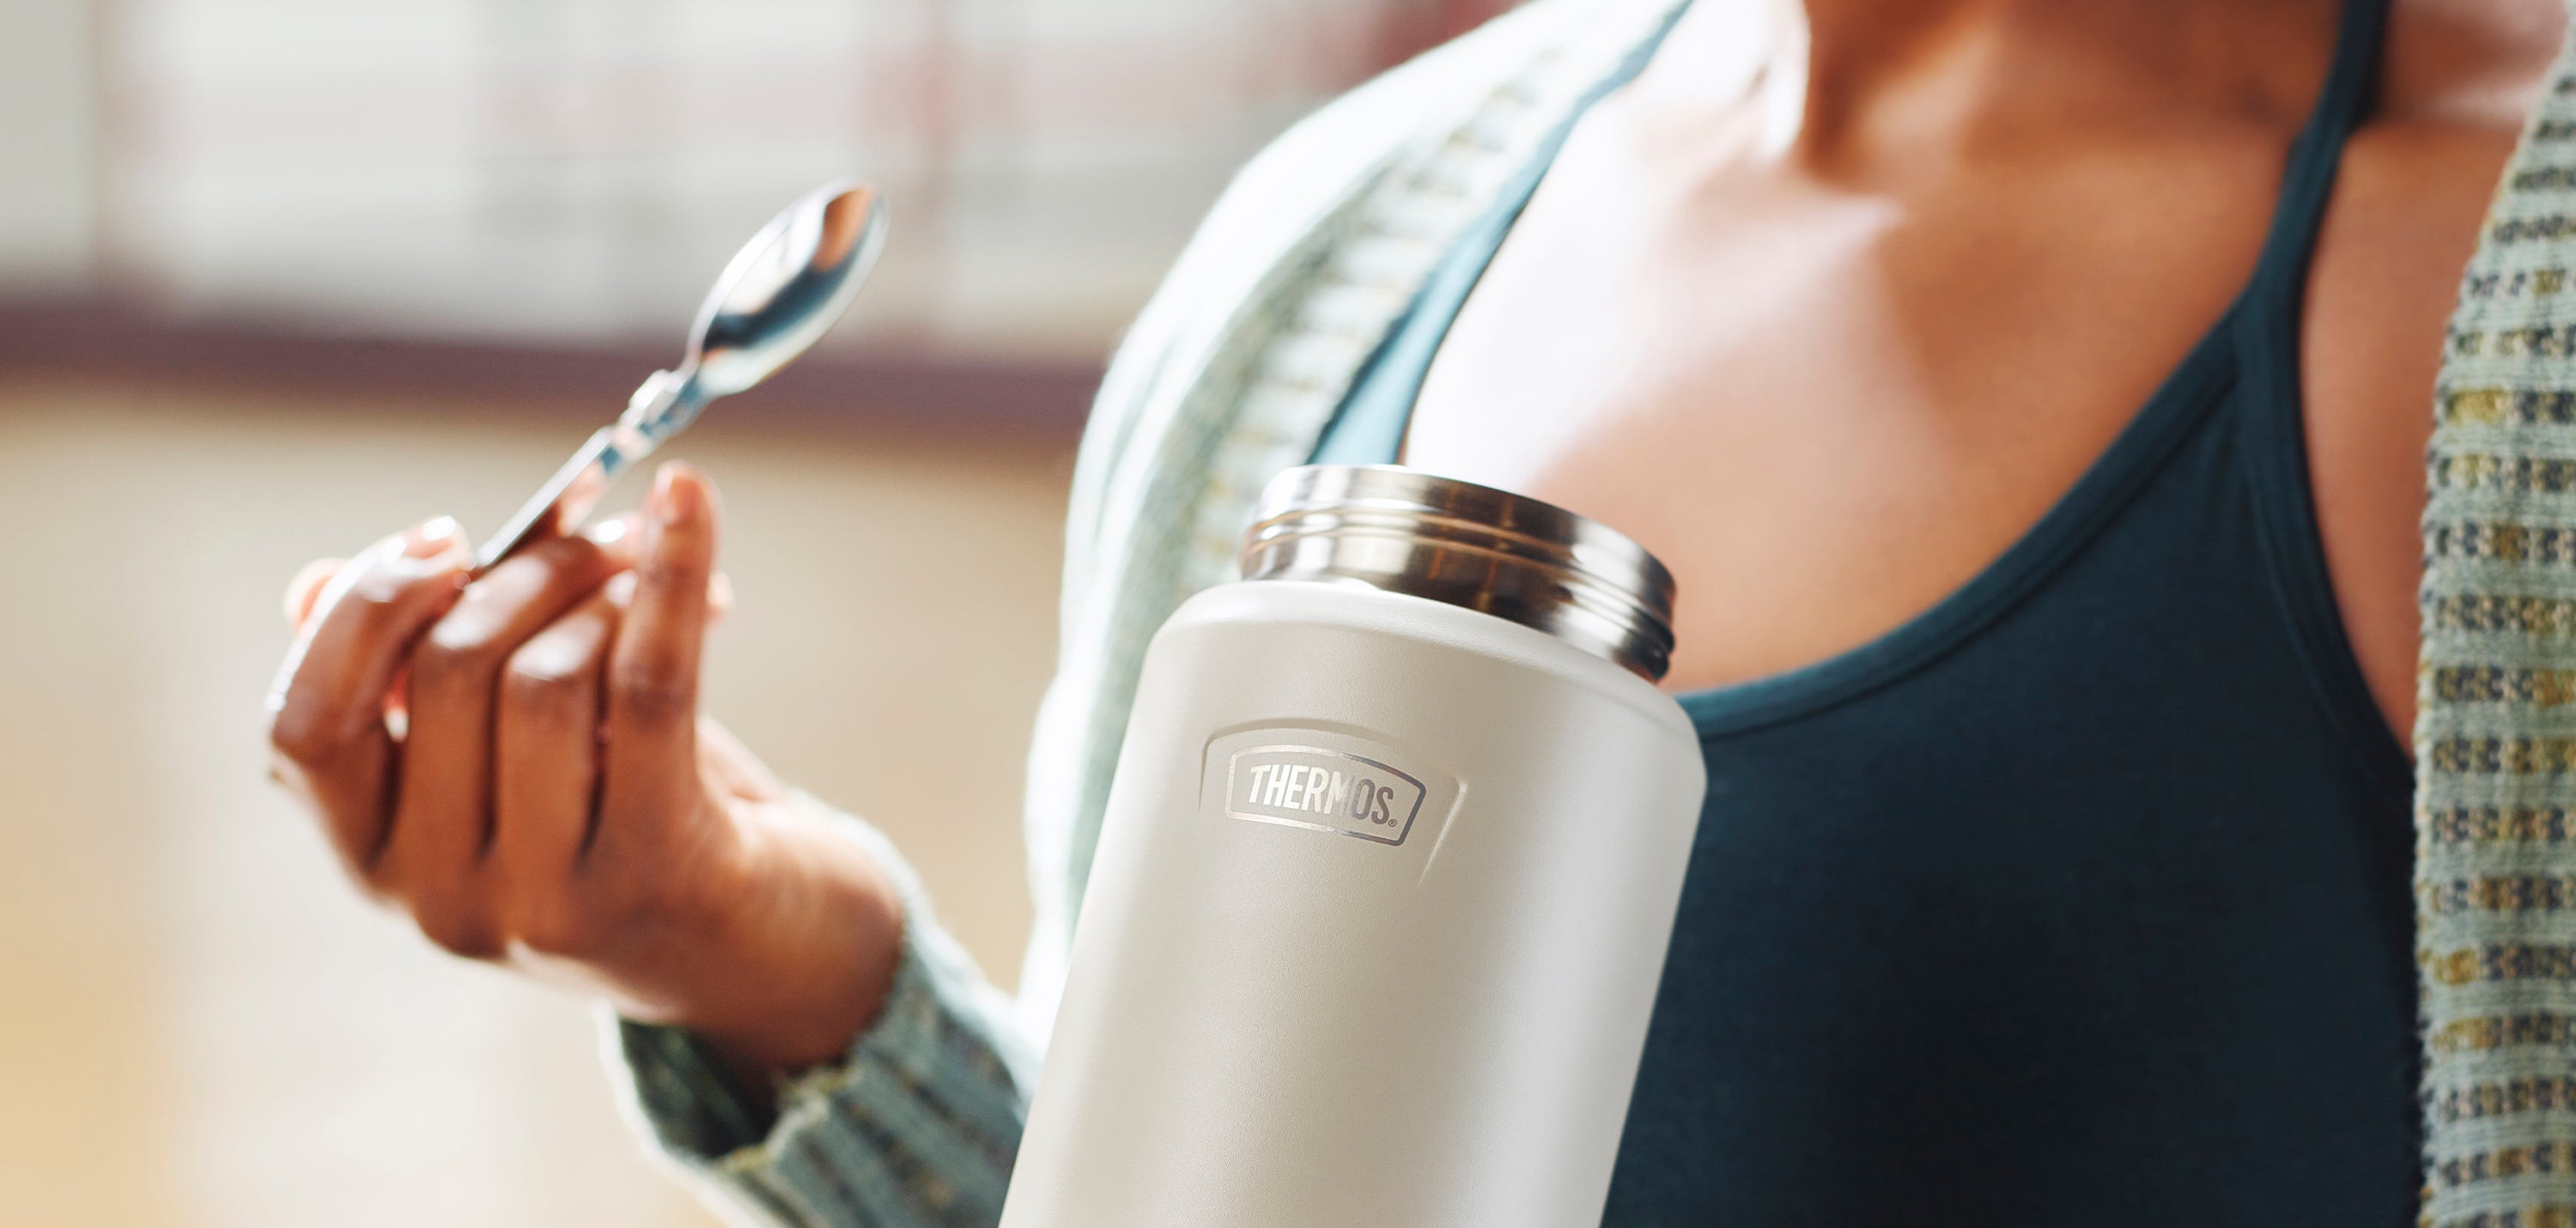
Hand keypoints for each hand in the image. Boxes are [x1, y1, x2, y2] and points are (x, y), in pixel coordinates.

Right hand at [265, 464, 902, 1073]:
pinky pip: (651, 683)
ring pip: (544, 676)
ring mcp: (548, 902)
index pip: (305, 728)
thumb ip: (422, 686)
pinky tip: (692, 503)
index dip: (361, 614)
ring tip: (660, 574)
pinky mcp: (659, 873)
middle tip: (606, 535)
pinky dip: (674, 576)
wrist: (784, 958)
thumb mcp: (515, 765)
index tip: (446, 538)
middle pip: (445, 670)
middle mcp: (446, 902)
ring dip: (608, 587)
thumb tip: (313, 582)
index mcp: (381, 869)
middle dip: (530, 568)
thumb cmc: (639, 832)